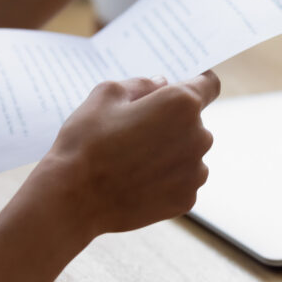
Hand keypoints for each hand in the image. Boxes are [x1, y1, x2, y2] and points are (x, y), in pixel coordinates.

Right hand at [30, 72, 219, 240]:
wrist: (73, 198)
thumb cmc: (87, 141)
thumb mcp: (106, 94)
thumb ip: (141, 84)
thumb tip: (161, 83)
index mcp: (182, 104)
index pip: (209, 84)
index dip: (197, 82)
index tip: (183, 87)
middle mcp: (199, 136)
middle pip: (194, 122)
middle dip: (172, 122)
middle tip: (135, 131)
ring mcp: (195, 171)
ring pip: (189, 153)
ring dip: (171, 152)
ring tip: (132, 161)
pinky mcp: (187, 199)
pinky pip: (182, 180)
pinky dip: (165, 179)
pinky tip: (136, 182)